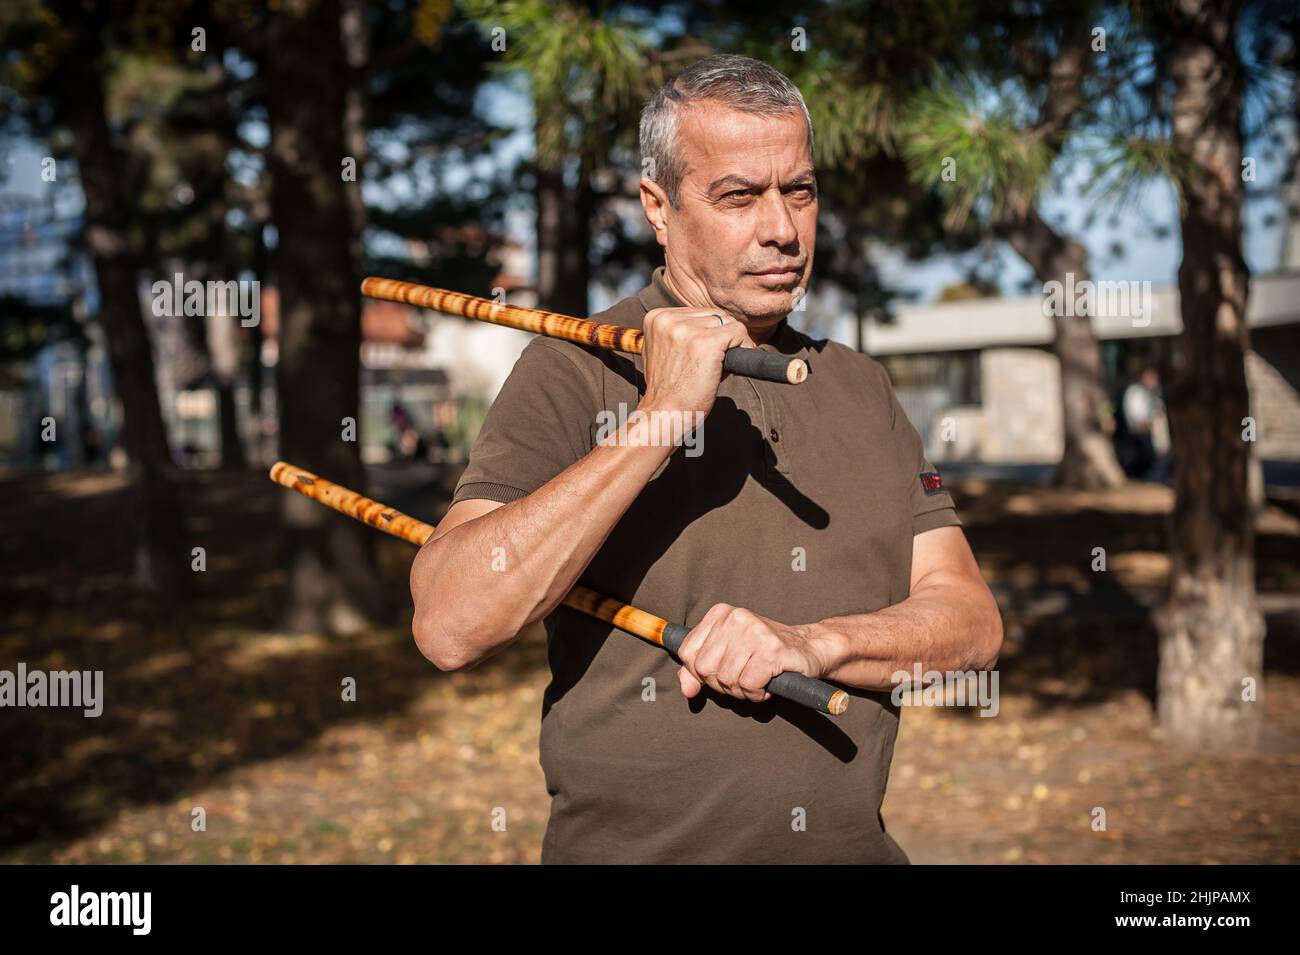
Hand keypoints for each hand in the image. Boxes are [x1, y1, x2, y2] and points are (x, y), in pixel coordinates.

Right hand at [639, 306, 752, 418]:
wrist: (664, 414)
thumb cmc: (668, 389)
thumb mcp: (662, 351)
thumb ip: (678, 334)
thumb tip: (709, 323)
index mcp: (656, 318)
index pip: (697, 312)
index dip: (708, 333)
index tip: (705, 354)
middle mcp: (669, 320)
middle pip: (714, 315)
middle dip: (720, 338)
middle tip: (711, 365)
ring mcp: (687, 331)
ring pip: (728, 323)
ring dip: (729, 345)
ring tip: (714, 368)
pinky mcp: (707, 343)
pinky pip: (738, 332)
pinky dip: (742, 347)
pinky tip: (730, 366)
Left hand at [675, 603, 827, 703]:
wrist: (809, 648)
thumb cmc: (764, 653)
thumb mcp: (726, 656)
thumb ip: (698, 671)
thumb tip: (687, 691)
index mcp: (719, 614)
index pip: (687, 653)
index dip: (702, 673)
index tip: (723, 671)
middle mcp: (735, 618)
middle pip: (705, 669)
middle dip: (723, 684)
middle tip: (744, 678)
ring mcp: (753, 632)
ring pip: (727, 680)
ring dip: (743, 690)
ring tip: (758, 678)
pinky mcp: (771, 650)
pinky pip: (748, 685)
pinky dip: (757, 693)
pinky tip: (768, 683)